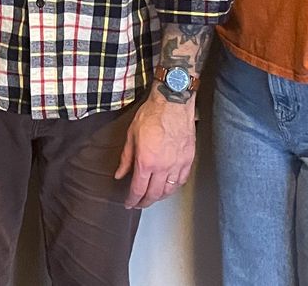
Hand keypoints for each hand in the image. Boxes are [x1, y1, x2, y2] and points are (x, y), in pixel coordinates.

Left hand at [114, 90, 195, 208]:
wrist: (172, 103)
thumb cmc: (152, 115)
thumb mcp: (131, 136)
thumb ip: (126, 158)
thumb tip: (119, 173)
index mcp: (146, 161)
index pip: (138, 189)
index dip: (132, 199)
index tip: (129, 203)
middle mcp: (162, 167)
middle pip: (154, 194)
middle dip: (145, 202)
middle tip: (139, 203)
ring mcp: (177, 164)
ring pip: (169, 190)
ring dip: (160, 197)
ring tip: (153, 197)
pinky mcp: (188, 160)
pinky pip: (181, 180)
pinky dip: (174, 187)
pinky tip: (169, 187)